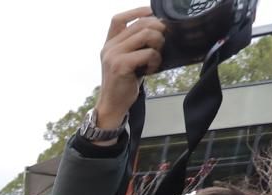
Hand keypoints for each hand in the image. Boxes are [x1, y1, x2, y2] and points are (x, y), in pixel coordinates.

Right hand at [96, 8, 164, 130]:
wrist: (113, 105)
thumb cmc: (124, 83)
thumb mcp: (126, 59)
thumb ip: (135, 44)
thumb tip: (159, 27)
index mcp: (109, 44)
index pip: (119, 19)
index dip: (137, 11)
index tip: (152, 14)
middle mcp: (109, 47)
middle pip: (140, 24)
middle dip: (158, 29)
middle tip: (163, 42)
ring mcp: (113, 56)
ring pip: (146, 34)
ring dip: (159, 44)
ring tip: (156, 57)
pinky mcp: (120, 65)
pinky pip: (148, 53)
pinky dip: (155, 60)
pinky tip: (152, 69)